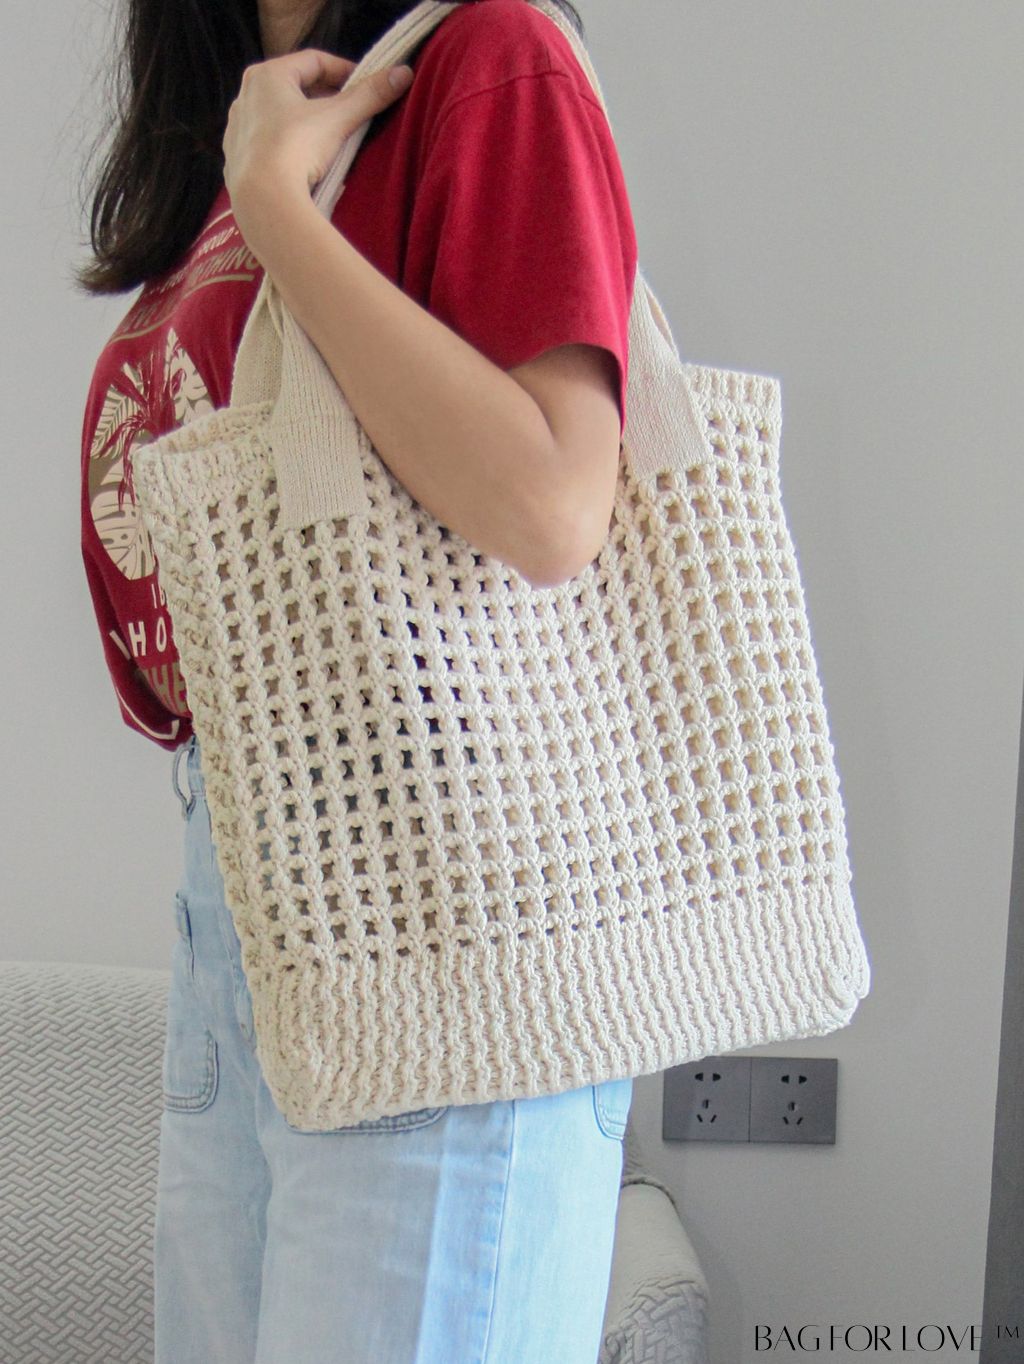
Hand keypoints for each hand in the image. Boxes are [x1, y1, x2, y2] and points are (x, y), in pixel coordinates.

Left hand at [223, 48, 413, 222]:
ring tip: (331, 140)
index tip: (366, 85)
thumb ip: (370, 95)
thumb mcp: (339, 119)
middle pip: (296, 88)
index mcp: (267, 75)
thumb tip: (403, 73)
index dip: (345, 70)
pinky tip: (304, 163)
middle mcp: (246, 95)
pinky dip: (288, 147)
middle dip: (327, 98)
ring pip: (280, 117)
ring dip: (307, 123)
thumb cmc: (297, 149)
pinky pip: (268, 144)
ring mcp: (237, 129)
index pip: (314, 61)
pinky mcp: (235, 159)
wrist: (262, 200)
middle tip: (353, 113)